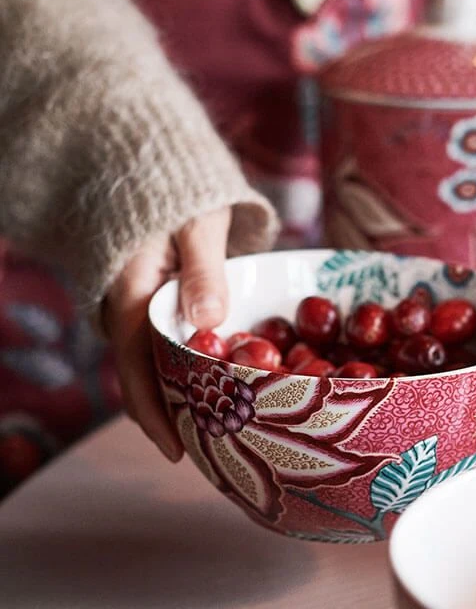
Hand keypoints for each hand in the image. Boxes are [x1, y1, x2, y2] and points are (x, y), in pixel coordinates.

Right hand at [104, 207, 230, 461]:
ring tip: (218, 428)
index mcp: (131, 293)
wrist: (143, 156)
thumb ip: (203, 269)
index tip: (177, 452)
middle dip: (173, 416)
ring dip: (179, 394)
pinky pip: (161, 344)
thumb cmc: (178, 183)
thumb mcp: (197, 220)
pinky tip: (216, 383)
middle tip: (212, 452)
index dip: (155, 415)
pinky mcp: (148, 298)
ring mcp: (133, 304)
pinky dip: (185, 367)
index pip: (137, 369)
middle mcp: (124, 306)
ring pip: (153, 363)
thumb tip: (208, 322)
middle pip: (144, 376)